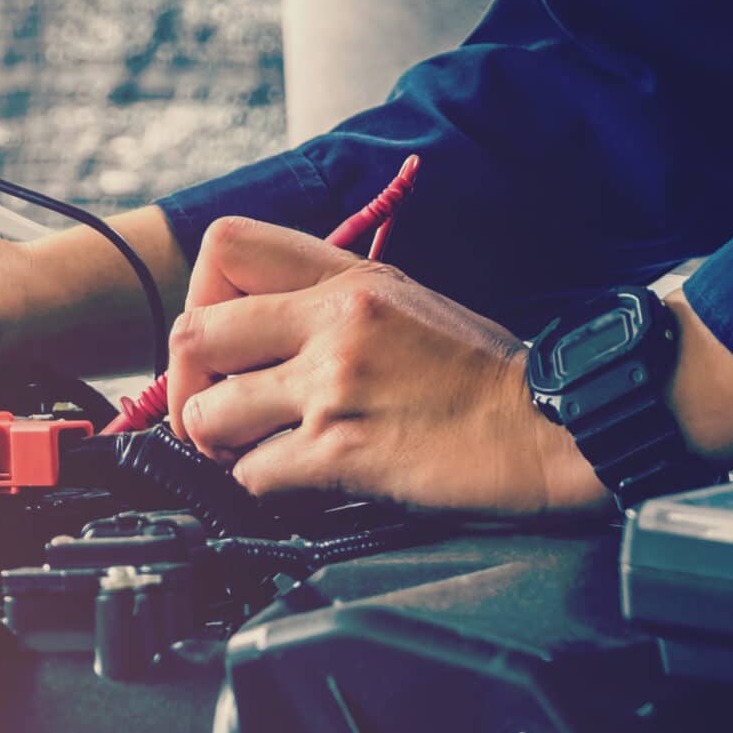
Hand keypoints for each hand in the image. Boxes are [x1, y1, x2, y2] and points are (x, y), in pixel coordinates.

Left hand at [166, 217, 606, 514]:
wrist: (547, 427)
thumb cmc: (483, 376)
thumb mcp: (407, 302)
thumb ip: (331, 303)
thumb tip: (260, 327)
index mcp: (350, 278)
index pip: (225, 247)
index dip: (200, 297)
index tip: (218, 341)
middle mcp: (335, 322)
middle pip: (193, 334)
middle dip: (186, 385)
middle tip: (212, 410)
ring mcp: (336, 385)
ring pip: (210, 413)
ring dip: (216, 442)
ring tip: (247, 450)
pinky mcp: (343, 450)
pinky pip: (254, 472)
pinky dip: (259, 484)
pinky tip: (293, 480)